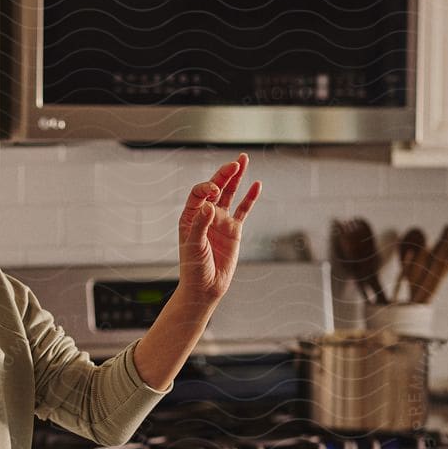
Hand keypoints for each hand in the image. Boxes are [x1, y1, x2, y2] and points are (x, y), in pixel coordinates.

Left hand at [178, 153, 260, 302]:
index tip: (214, 190)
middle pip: (216, 188)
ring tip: (243, 160)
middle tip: (236, 162)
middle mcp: (206, 215)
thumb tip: (210, 205)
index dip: (207, 188)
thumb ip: (201, 224)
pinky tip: (257, 185)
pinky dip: (250, 198)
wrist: (205, 288)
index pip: (199, 193)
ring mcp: (221, 221)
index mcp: (190, 216)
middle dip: (225, 174)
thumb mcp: (194, 245)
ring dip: (236, 178)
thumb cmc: (193, 268)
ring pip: (230, 194)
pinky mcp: (234, 230)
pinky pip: (243, 210)